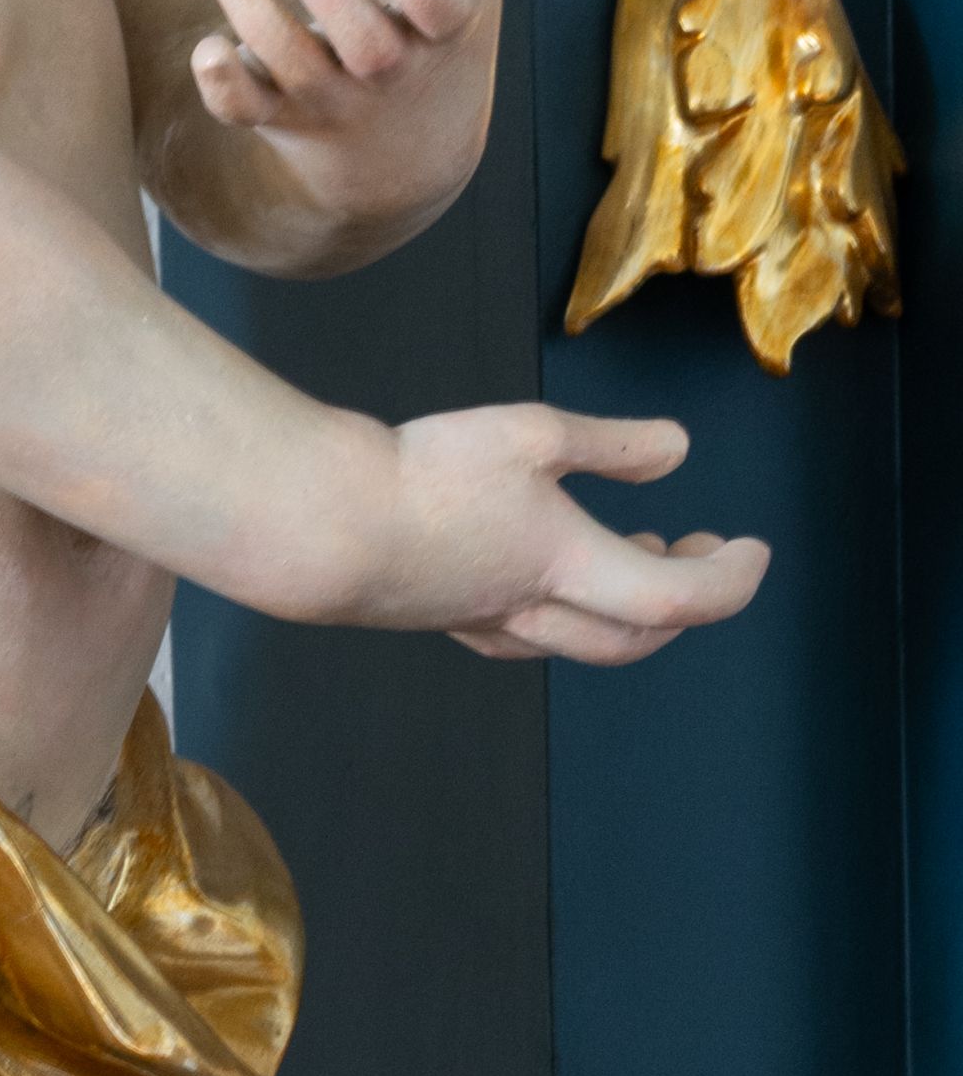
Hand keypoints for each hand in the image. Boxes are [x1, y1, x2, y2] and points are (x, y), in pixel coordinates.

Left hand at [192, 0, 509, 230]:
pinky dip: (222, 87)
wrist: (415, 144)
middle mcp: (393, 71)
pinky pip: (248, 112)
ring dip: (257, 18)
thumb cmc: (441, 26)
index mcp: (446, 26)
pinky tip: (209, 47)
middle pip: (366, 44)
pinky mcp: (284, 116)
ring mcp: (338, 99)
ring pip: (297, 71)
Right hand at [361, 405, 767, 665]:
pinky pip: (524, 628)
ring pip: (579, 640)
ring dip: (626, 606)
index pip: (680, 600)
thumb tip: (676, 450)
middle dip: (684, 604)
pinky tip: (540, 564)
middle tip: (700, 550)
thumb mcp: (531, 435)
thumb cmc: (426, 478)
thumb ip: (610, 445)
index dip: (729, 581)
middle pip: (635, 640)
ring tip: (634, 547)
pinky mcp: (441, 614)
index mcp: (569, 568)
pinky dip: (562, 603)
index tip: (751, 547)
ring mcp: (484, 621)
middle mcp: (534, 611)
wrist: (323, 528)